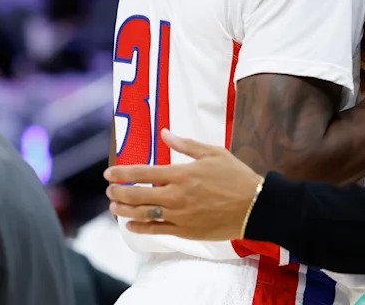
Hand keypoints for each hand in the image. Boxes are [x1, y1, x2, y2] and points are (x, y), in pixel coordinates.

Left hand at [104, 129, 261, 239]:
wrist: (255, 206)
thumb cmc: (236, 176)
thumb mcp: (214, 153)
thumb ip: (186, 144)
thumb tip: (165, 133)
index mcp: (181, 174)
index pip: (142, 174)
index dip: (122, 173)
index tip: (109, 173)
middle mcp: (176, 196)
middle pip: (137, 195)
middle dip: (119, 192)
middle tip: (110, 190)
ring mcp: (179, 216)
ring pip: (142, 214)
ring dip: (124, 210)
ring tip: (114, 206)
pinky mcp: (185, 231)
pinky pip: (156, 230)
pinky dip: (140, 228)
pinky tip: (131, 225)